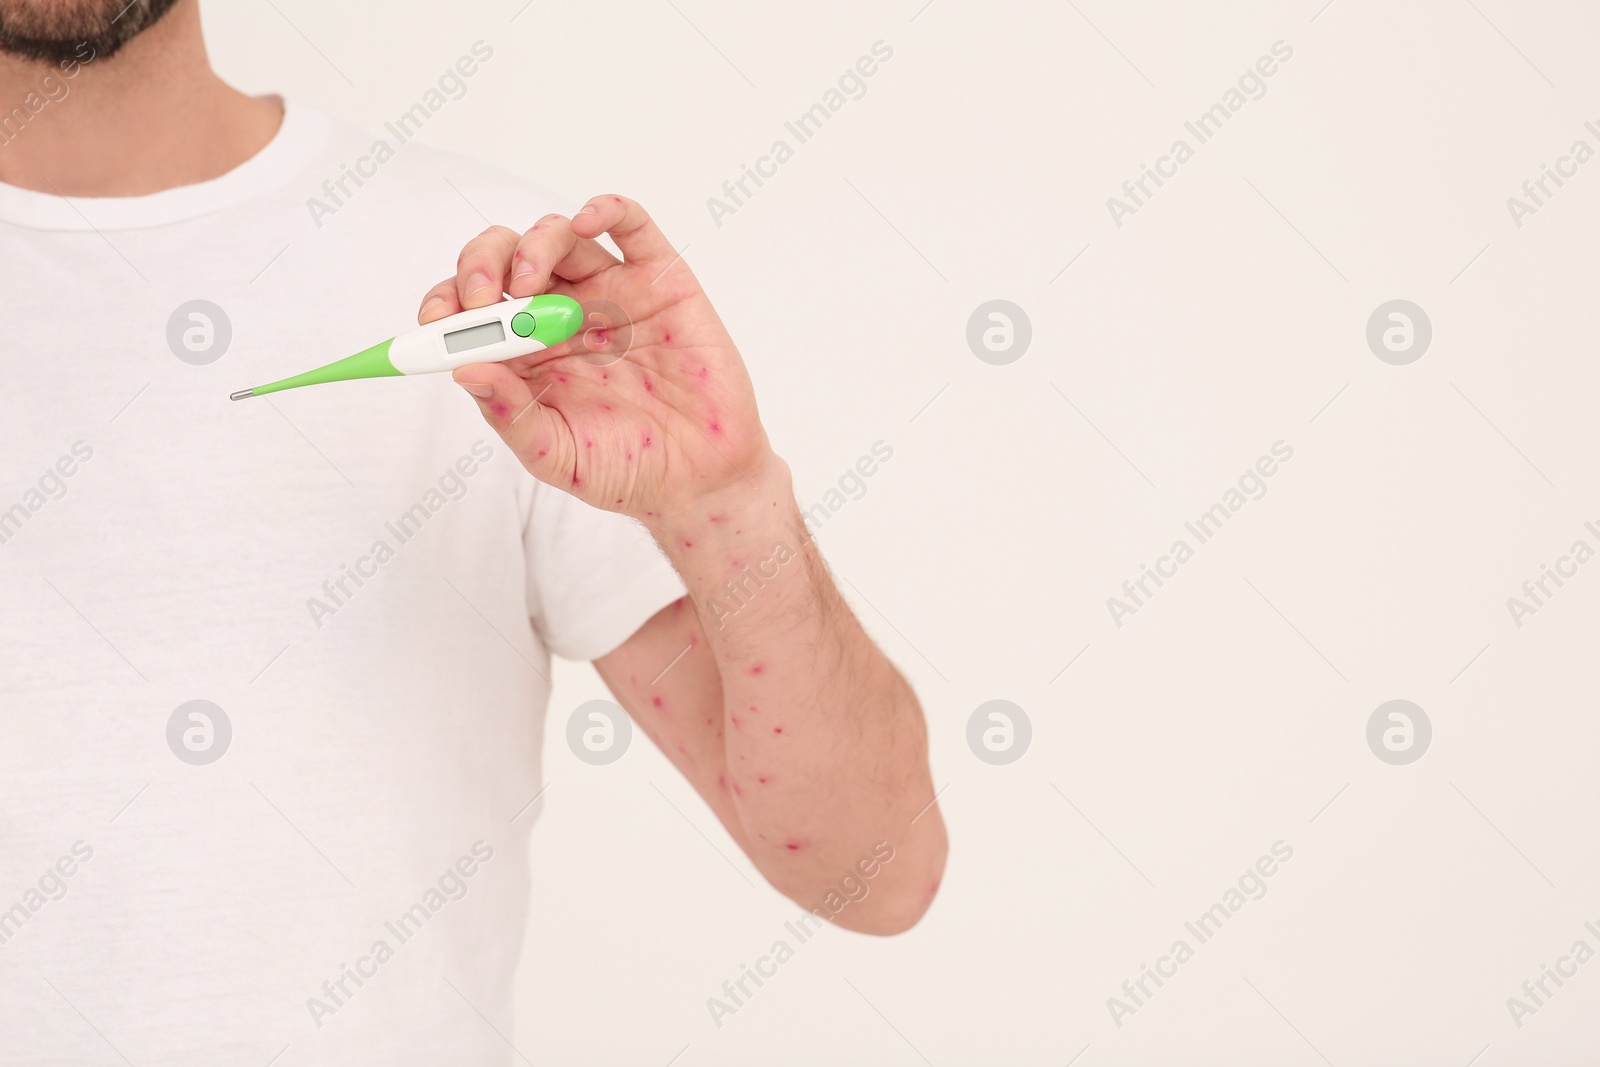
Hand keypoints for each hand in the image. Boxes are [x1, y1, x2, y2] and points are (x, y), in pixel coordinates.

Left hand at [418, 196, 776, 524]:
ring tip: (527, 286)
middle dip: (480, 266)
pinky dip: (606, 210)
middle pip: (506, 259)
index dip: (446, 303)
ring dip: (531, 247)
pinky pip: (632, 227)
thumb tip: (464, 371)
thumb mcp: (555, 454)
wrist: (700, 480)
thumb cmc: (627, 469)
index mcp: (527, 353)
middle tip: (480, 299)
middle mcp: (563, 314)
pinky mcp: (661, 283)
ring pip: (559, 237)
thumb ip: (510, 415)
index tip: (437, 320)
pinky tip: (584, 222)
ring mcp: (611, 293)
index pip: (470, 308)